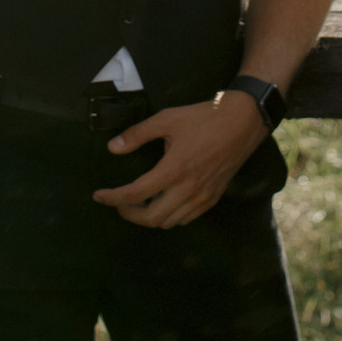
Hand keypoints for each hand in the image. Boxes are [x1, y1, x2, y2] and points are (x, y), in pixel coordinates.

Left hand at [92, 91, 269, 227]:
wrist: (242, 122)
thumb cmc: (204, 118)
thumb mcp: (167, 119)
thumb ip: (137, 134)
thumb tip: (112, 147)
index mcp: (173, 170)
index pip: (135, 194)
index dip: (112, 198)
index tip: (99, 196)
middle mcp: (187, 190)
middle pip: (150, 218)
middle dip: (128, 213)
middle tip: (118, 201)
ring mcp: (202, 197)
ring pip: (168, 222)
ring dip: (149, 217)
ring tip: (138, 202)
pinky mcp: (212, 198)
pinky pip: (186, 219)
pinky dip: (169, 216)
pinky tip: (163, 202)